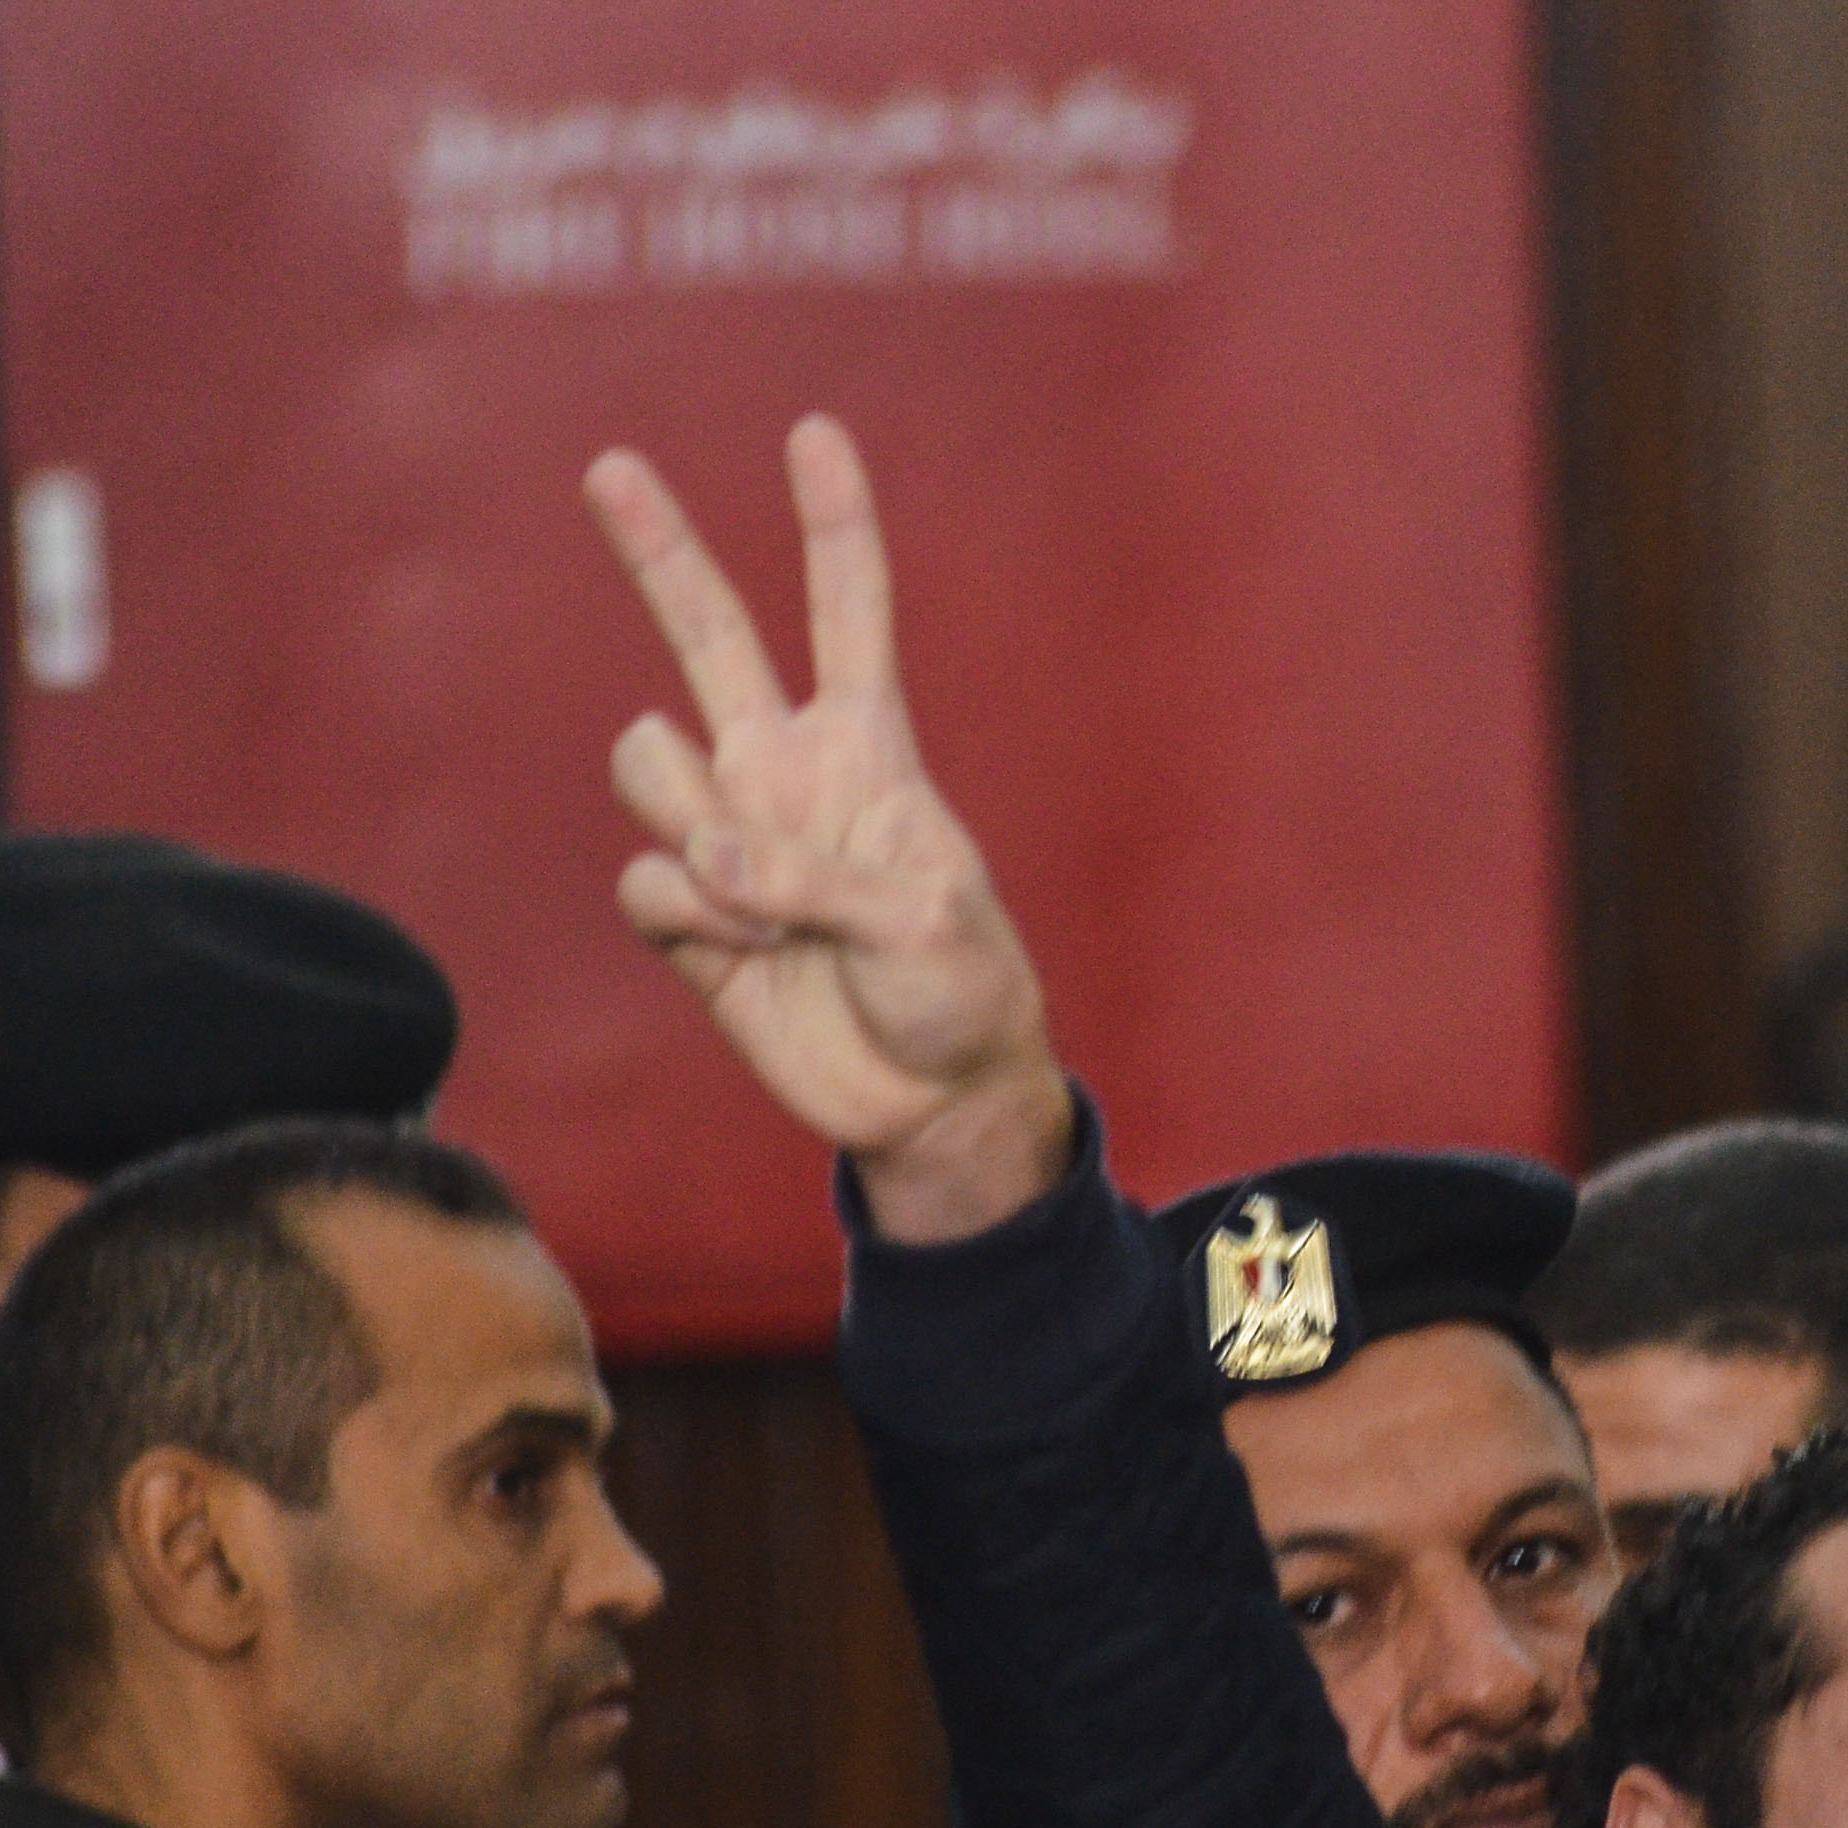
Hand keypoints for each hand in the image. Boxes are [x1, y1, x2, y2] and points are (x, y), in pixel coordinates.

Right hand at [586, 415, 1072, 1239]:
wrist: (929, 1094)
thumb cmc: (958, 989)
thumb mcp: (926, 921)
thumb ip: (815, 878)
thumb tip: (703, 854)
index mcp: (867, 749)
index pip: (847, 614)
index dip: (832, 525)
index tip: (814, 434)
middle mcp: (783, 771)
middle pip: (709, 635)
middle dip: (660, 548)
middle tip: (611, 465)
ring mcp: (725, 837)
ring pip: (647, 763)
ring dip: (699, 829)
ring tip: (769, 902)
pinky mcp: (684, 914)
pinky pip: (645, 880)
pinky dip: (693, 916)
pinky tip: (746, 951)